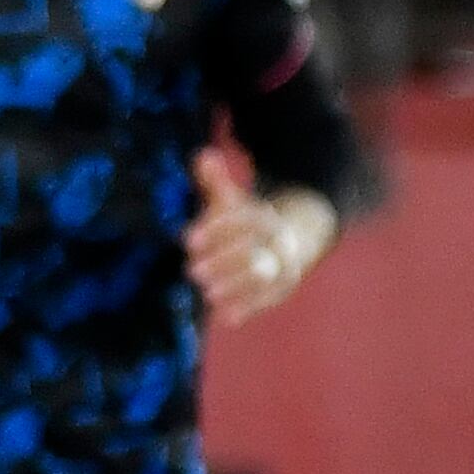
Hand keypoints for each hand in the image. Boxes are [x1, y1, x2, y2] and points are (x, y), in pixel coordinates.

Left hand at [186, 163, 330, 324]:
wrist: (286, 240)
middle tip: (193, 271)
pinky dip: (249, 308)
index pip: (246, 221)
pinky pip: (269, 300)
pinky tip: (227, 317)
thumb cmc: (242, 222)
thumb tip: (202, 156)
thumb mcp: (229, 200)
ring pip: (265, 276)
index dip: (218, 229)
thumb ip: (215, 182)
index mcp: (264, 217)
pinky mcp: (281, 288)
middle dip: (225, 261)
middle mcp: (278, 242)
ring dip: (236, 286)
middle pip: (256, 251)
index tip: (187, 239)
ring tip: (208, 293)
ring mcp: (283, 266)